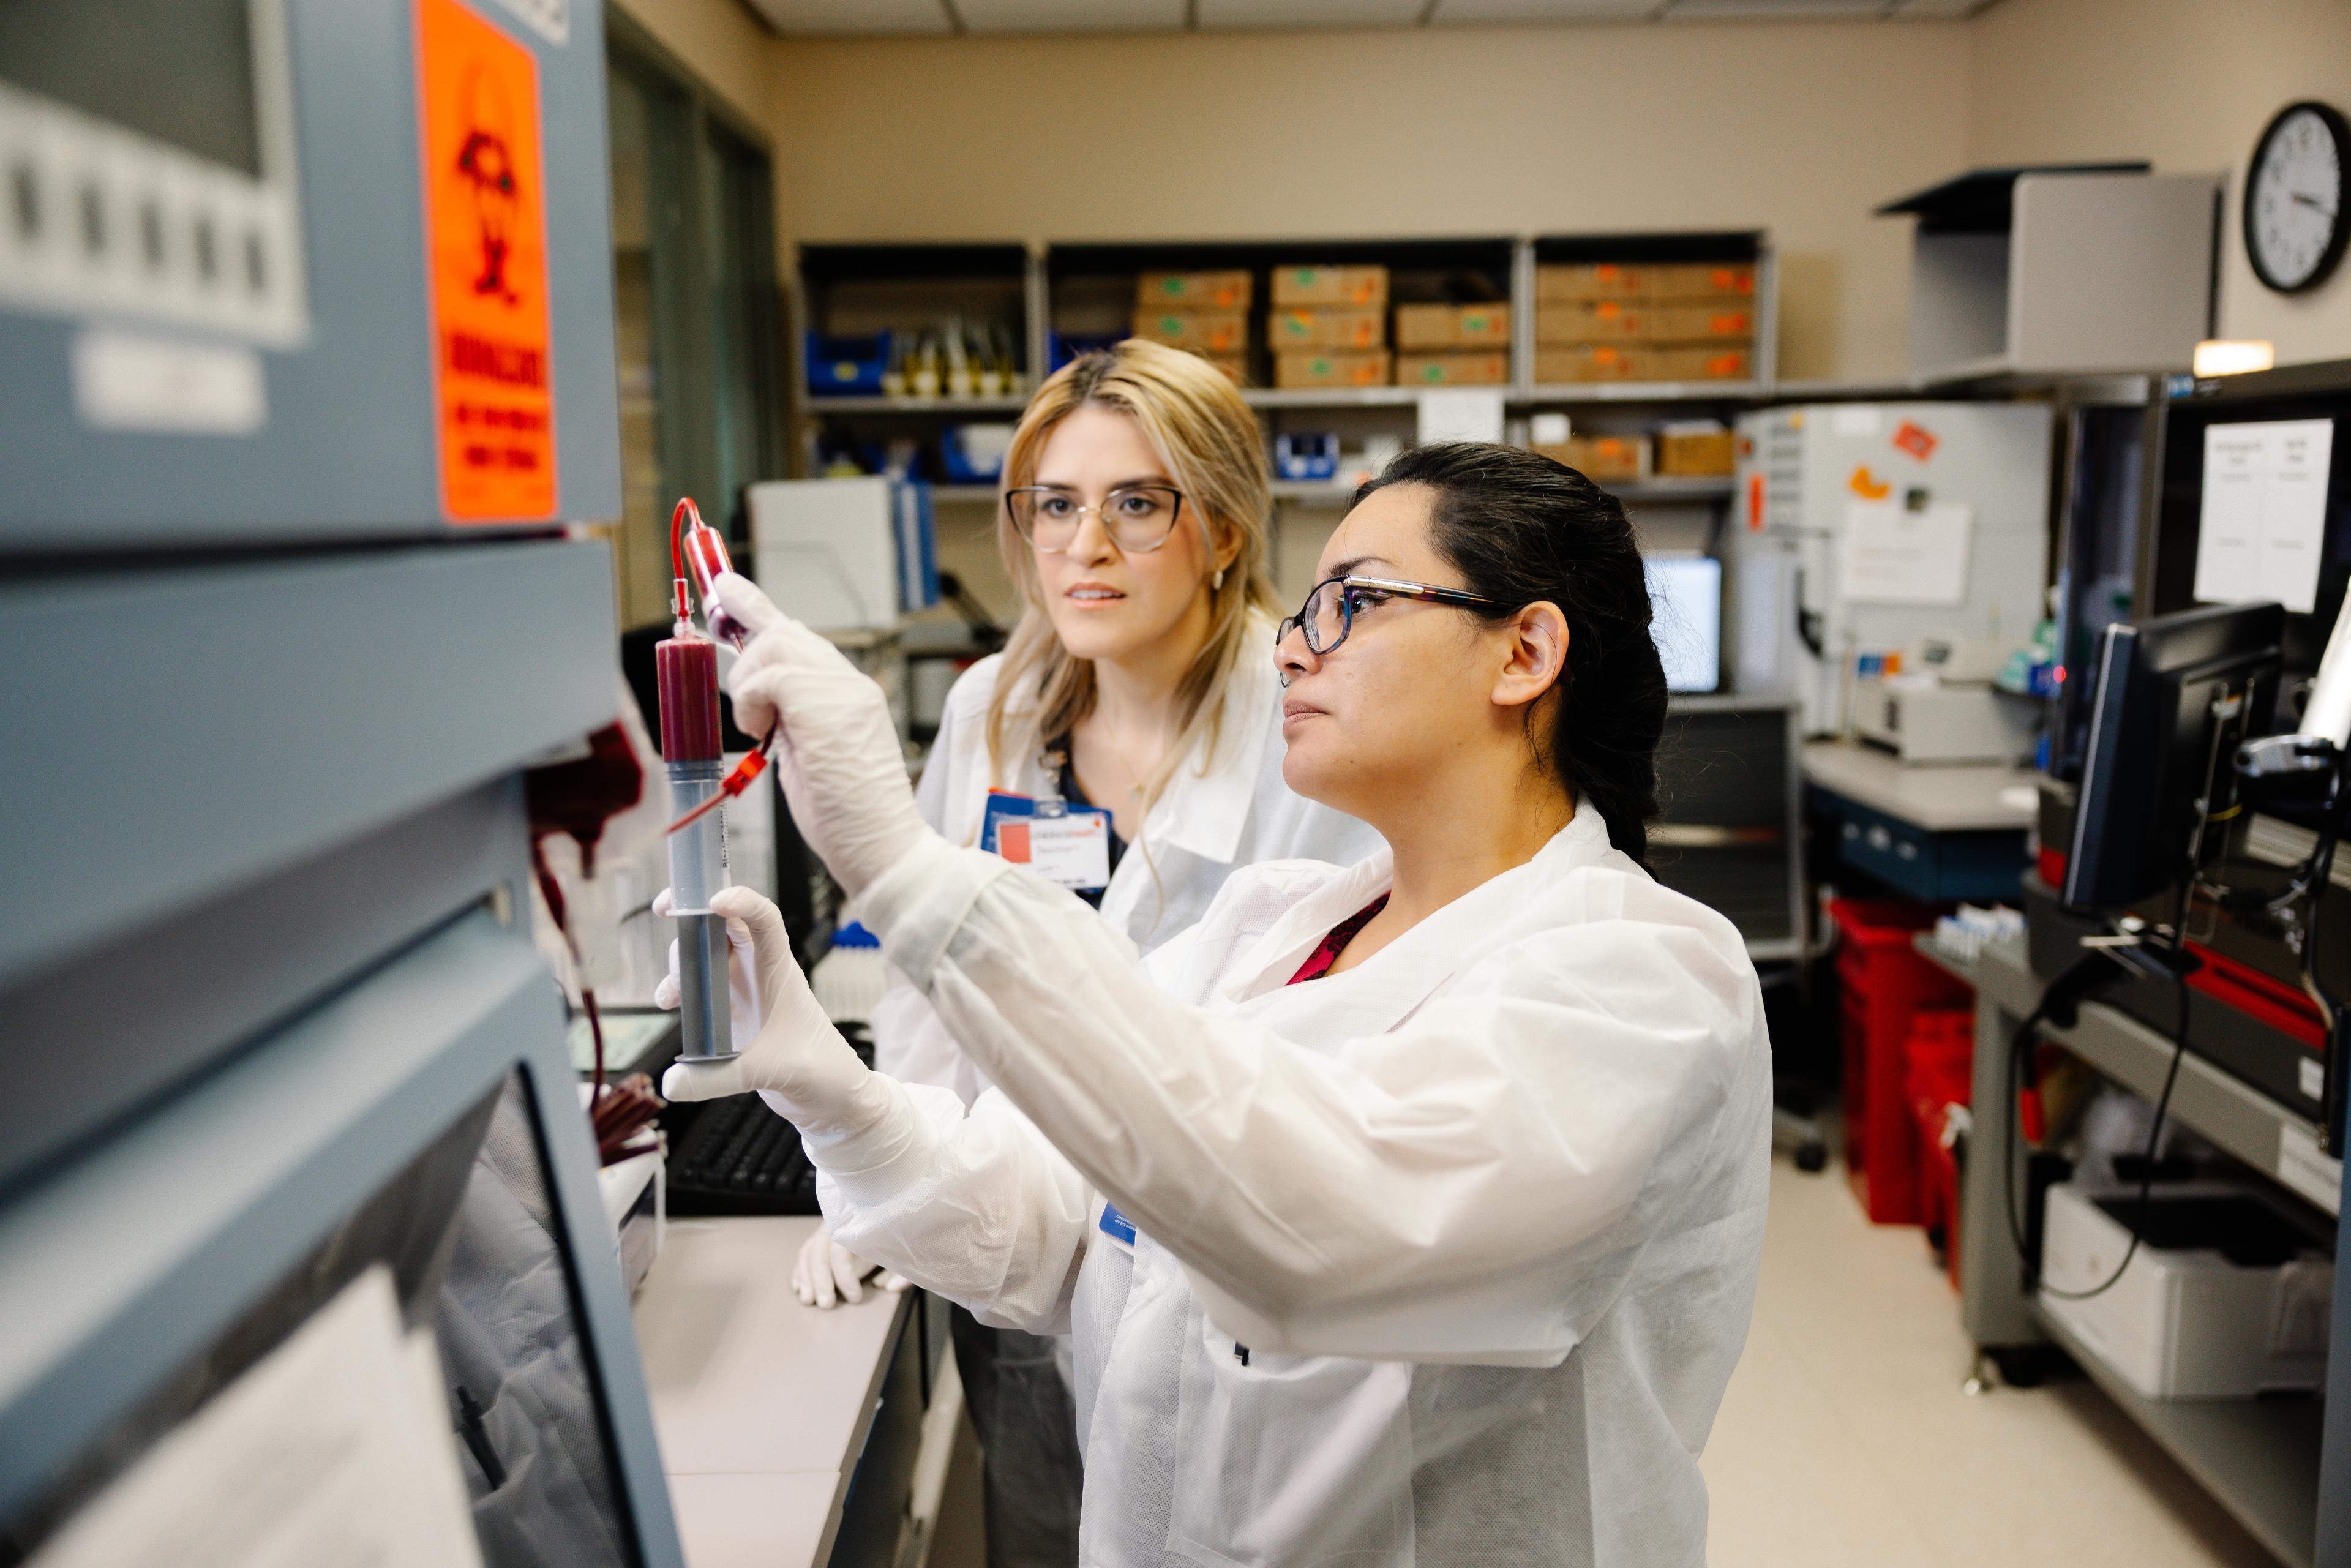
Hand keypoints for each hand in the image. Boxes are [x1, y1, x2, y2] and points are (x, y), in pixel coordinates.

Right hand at [658, 886, 885, 1135]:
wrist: (834, 1097)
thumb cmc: (821, 1072)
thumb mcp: (770, 1072)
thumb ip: (717, 1078)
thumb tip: (670, 1083)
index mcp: (779, 972)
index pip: (764, 920)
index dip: (741, 901)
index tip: (712, 900)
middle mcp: (758, 973)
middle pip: (724, 926)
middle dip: (694, 911)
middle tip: (665, 907)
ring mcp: (743, 991)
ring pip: (706, 955)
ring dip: (682, 961)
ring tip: (670, 994)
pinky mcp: (731, 1013)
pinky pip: (699, 988)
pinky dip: (680, 990)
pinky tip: (669, 1004)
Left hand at [711, 572, 931, 898]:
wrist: (885, 849)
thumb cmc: (848, 817)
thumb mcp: (811, 757)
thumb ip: (790, 720)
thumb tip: (759, 703)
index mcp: (850, 695)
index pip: (799, 639)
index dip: (757, 609)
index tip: (727, 586)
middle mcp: (850, 684)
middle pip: (782, 633)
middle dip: (743, 647)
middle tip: (738, 696)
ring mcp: (842, 690)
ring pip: (773, 647)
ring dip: (748, 687)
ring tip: (758, 728)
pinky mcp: (824, 705)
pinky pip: (768, 677)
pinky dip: (751, 703)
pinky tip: (760, 733)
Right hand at [793, 1224, 910, 1308]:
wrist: (896, 1209)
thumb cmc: (901, 1234)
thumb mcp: (908, 1252)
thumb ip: (904, 1270)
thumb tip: (888, 1288)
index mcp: (862, 1225)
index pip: (842, 1250)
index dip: (844, 1277)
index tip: (855, 1297)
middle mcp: (840, 1223)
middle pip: (820, 1250)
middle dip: (820, 1280)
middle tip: (826, 1305)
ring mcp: (828, 1228)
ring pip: (809, 1251)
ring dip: (806, 1278)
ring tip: (809, 1300)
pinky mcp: (821, 1236)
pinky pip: (805, 1251)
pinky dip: (800, 1270)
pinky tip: (800, 1288)